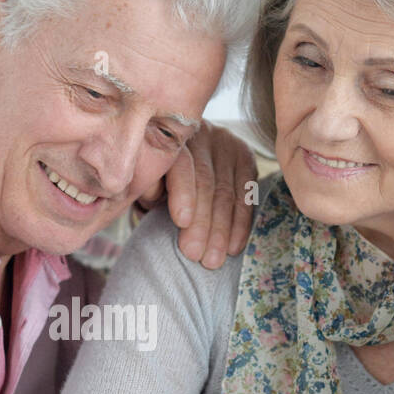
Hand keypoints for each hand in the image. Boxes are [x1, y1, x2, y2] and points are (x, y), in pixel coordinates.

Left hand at [136, 121, 256, 269]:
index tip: (182, 222)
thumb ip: (147, 187)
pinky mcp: (246, 158)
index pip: (182, 163)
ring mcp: (228, 144)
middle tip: (194, 254)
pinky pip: (246, 196)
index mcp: (172, 137)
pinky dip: (240, 225)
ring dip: (221, 230)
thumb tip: (154, 193)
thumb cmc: (157, 179)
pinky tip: (234, 247)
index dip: (183, 192)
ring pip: (227, 192)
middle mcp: (203, 134)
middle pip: (206, 181)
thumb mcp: (146, 183)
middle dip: (202, 221)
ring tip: (212, 260)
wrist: (182, 163)